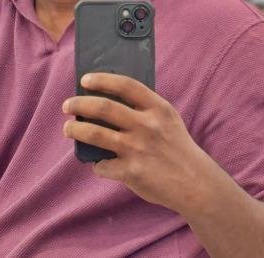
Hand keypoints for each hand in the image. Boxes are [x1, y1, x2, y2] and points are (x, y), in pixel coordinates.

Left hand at [62, 73, 202, 214]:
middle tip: (68, 105)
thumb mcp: (168, 118)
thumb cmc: (177, 146)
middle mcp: (146, 126)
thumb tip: (109, 95)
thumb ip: (145, 106)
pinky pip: (103, 165)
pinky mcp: (131, 172)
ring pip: (96, 134)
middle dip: (79, 104)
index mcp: (157, 108)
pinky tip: (99, 164)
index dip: (102, 80)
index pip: (125, 85)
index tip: (85, 80)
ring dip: (76, 130)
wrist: (195, 183)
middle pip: (104, 107)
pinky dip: (97, 165)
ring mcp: (138, 149)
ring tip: (68, 129)